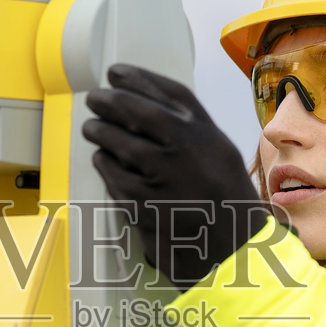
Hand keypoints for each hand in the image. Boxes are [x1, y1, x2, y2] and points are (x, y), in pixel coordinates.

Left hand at [83, 64, 267, 290]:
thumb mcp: (220, 156)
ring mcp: (163, 178)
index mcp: (208, 135)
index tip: (116, 72)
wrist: (233, 254)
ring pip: (117, 142)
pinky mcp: (143, 205)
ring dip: (100, 131)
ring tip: (93, 128)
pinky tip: (103, 160)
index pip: (169, 93)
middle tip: (95, 99)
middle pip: (136, 111)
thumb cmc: (226, 205)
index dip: (138, 78)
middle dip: (109, 101)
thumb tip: (147, 106)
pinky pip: (113, 176)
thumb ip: (190, 131)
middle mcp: (187, 151)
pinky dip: (104, 165)